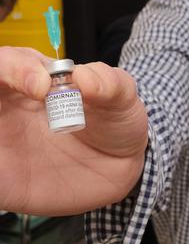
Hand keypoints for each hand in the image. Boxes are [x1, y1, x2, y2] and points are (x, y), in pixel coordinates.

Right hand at [0, 46, 147, 215]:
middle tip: (35, 94)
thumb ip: (110, 82)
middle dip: (3, 80)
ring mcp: (4, 143)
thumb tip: (83, 76)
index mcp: (35, 81)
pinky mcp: (5, 180)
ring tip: (14, 137)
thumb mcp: (122, 99)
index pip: (10, 62)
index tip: (43, 84)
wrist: (120, 168)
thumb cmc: (113, 123)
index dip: (18, 67)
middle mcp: (11, 108)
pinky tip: (8, 169)